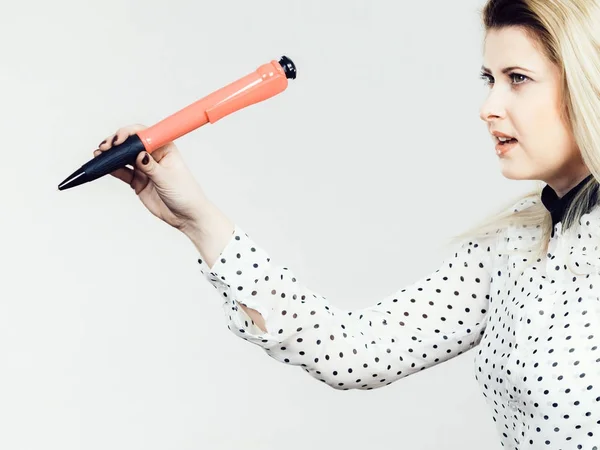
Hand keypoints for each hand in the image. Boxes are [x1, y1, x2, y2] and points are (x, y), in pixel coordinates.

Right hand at [94, 124, 209, 231]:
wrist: (186, 216)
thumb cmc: (185, 194)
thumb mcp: (167, 178)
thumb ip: (151, 167)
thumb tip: (138, 155)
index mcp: (165, 148)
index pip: (145, 134)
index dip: (131, 133)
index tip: (120, 139)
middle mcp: (154, 156)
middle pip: (131, 143)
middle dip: (117, 143)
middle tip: (106, 147)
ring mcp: (145, 168)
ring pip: (124, 157)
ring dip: (111, 155)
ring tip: (99, 154)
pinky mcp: (138, 181)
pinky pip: (122, 172)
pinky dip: (111, 168)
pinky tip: (102, 165)